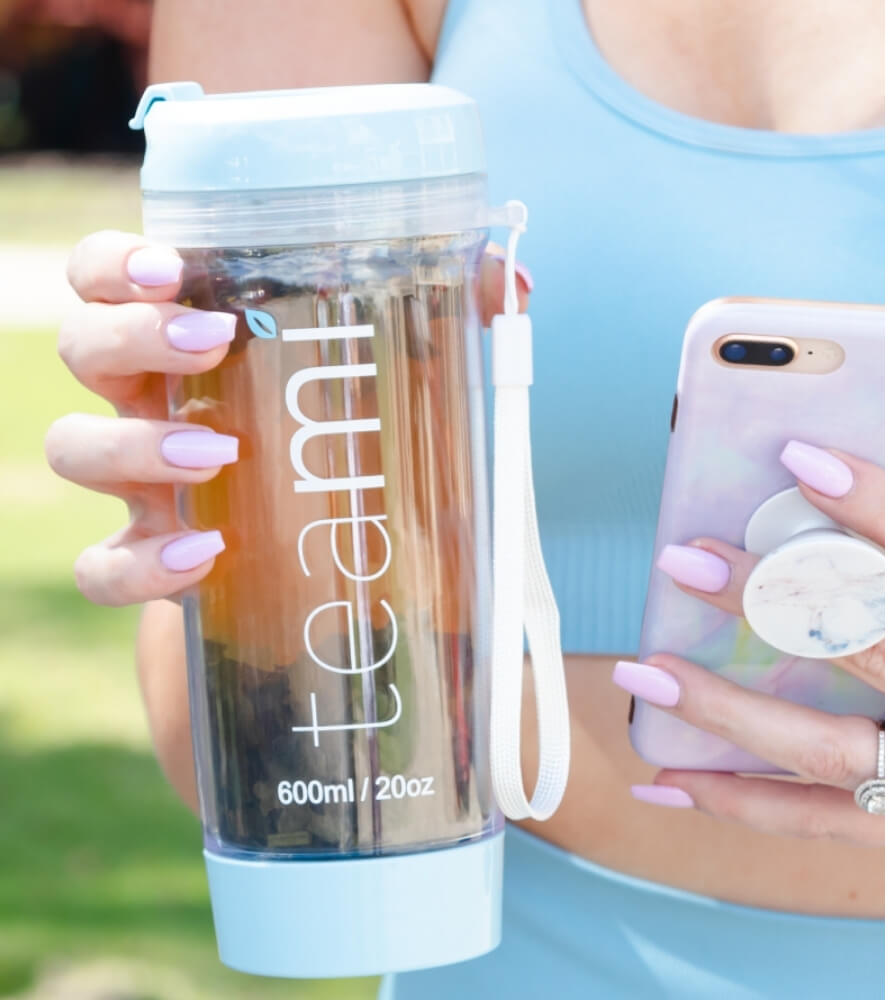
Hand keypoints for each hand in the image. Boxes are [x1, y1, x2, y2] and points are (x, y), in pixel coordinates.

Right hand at [47, 230, 529, 606]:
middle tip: (214, 345)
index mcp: (206, 351)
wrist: (356, 586)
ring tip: (222, 453)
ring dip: (136, 444)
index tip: (176, 268)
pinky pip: (103, 568)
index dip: (120, 263)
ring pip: (75, 448)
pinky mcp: (154, 567)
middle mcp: (160, 406)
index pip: (118, 280)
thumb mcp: (420, 399)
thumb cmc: (374, 468)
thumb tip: (510, 282)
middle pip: (86, 346)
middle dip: (132, 336)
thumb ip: (458, 333)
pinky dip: (140, 564)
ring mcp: (149, 489)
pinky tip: (207, 556)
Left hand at [613, 441, 884, 849]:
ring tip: (642, 670)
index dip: (883, 506)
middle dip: (768, 601)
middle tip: (683, 560)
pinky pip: (821, 823)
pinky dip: (737, 803)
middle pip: (871, 648)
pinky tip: (665, 780)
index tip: (800, 458)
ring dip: (722, 710)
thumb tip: (846, 484)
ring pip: (826, 750)